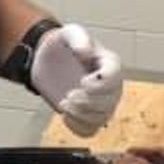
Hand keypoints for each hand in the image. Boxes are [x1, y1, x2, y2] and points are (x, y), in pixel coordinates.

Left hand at [33, 22, 123, 137]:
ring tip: (64, 104)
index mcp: (109, 64)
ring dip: (82, 115)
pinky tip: (65, 116)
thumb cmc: (63, 45)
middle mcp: (110, 86)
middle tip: (69, 95)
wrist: (48, 60)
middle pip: (110, 102)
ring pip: (101, 118)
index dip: (101, 84)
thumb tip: (85, 51)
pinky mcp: (87, 115)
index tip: (83, 82)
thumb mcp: (69, 33)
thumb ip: (79, 38)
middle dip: (88, 102)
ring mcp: (101, 103)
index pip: (115, 78)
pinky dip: (77, 127)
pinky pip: (90, 130)